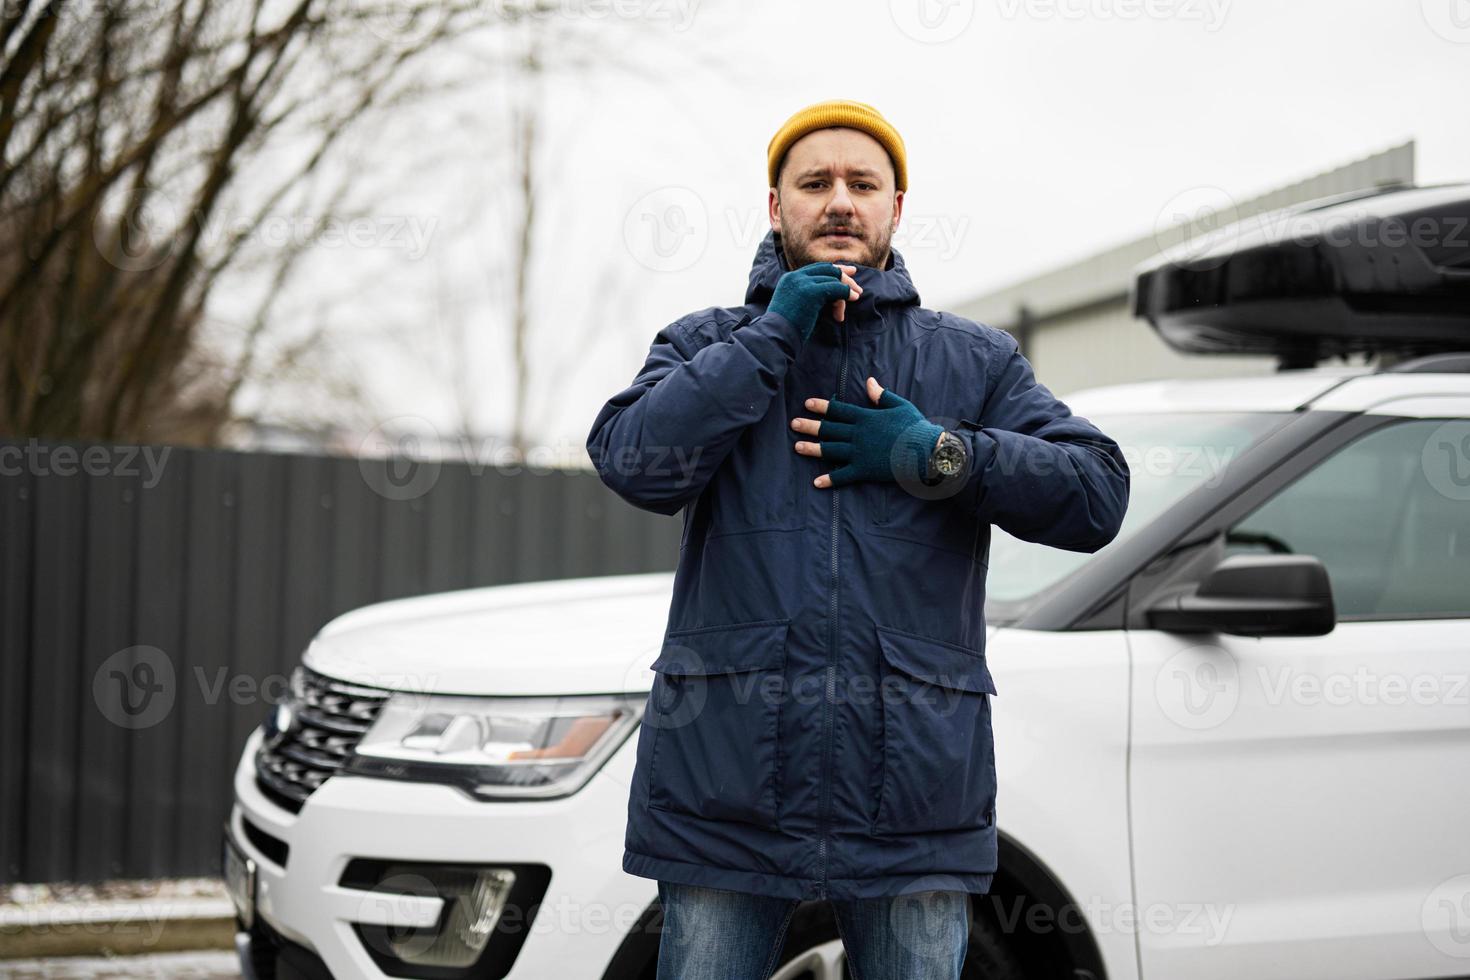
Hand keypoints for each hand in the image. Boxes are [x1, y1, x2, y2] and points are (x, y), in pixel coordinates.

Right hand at [767, 262, 862, 341]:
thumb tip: (830, 296)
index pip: (817, 269)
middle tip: (858, 288)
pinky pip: (836, 288)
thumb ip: (808, 297)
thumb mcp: (794, 307)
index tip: (849, 273)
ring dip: (844, 291)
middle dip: (844, 277)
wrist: (775, 336)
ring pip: (833, 279)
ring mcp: (803, 283)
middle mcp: (796, 277)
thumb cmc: (784, 330)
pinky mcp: (811, 292)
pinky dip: (846, 293)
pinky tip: (854, 298)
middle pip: (827, 269)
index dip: (834, 270)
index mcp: (790, 279)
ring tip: (851, 302)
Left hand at [791, 377, 944, 488]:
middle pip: (829, 429)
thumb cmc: (915, 427)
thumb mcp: (900, 405)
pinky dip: (829, 479)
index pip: (839, 410)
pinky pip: (843, 475)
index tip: (807, 404)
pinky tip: (816, 482)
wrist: (925, 451)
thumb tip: (869, 381)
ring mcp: (859, 452)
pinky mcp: (864, 469)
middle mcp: (858, 434)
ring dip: (812, 449)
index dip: (822, 406)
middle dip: (809, 426)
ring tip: (797, 447)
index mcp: (866, 417)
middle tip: (793, 424)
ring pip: (830, 450)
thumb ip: (881, 395)